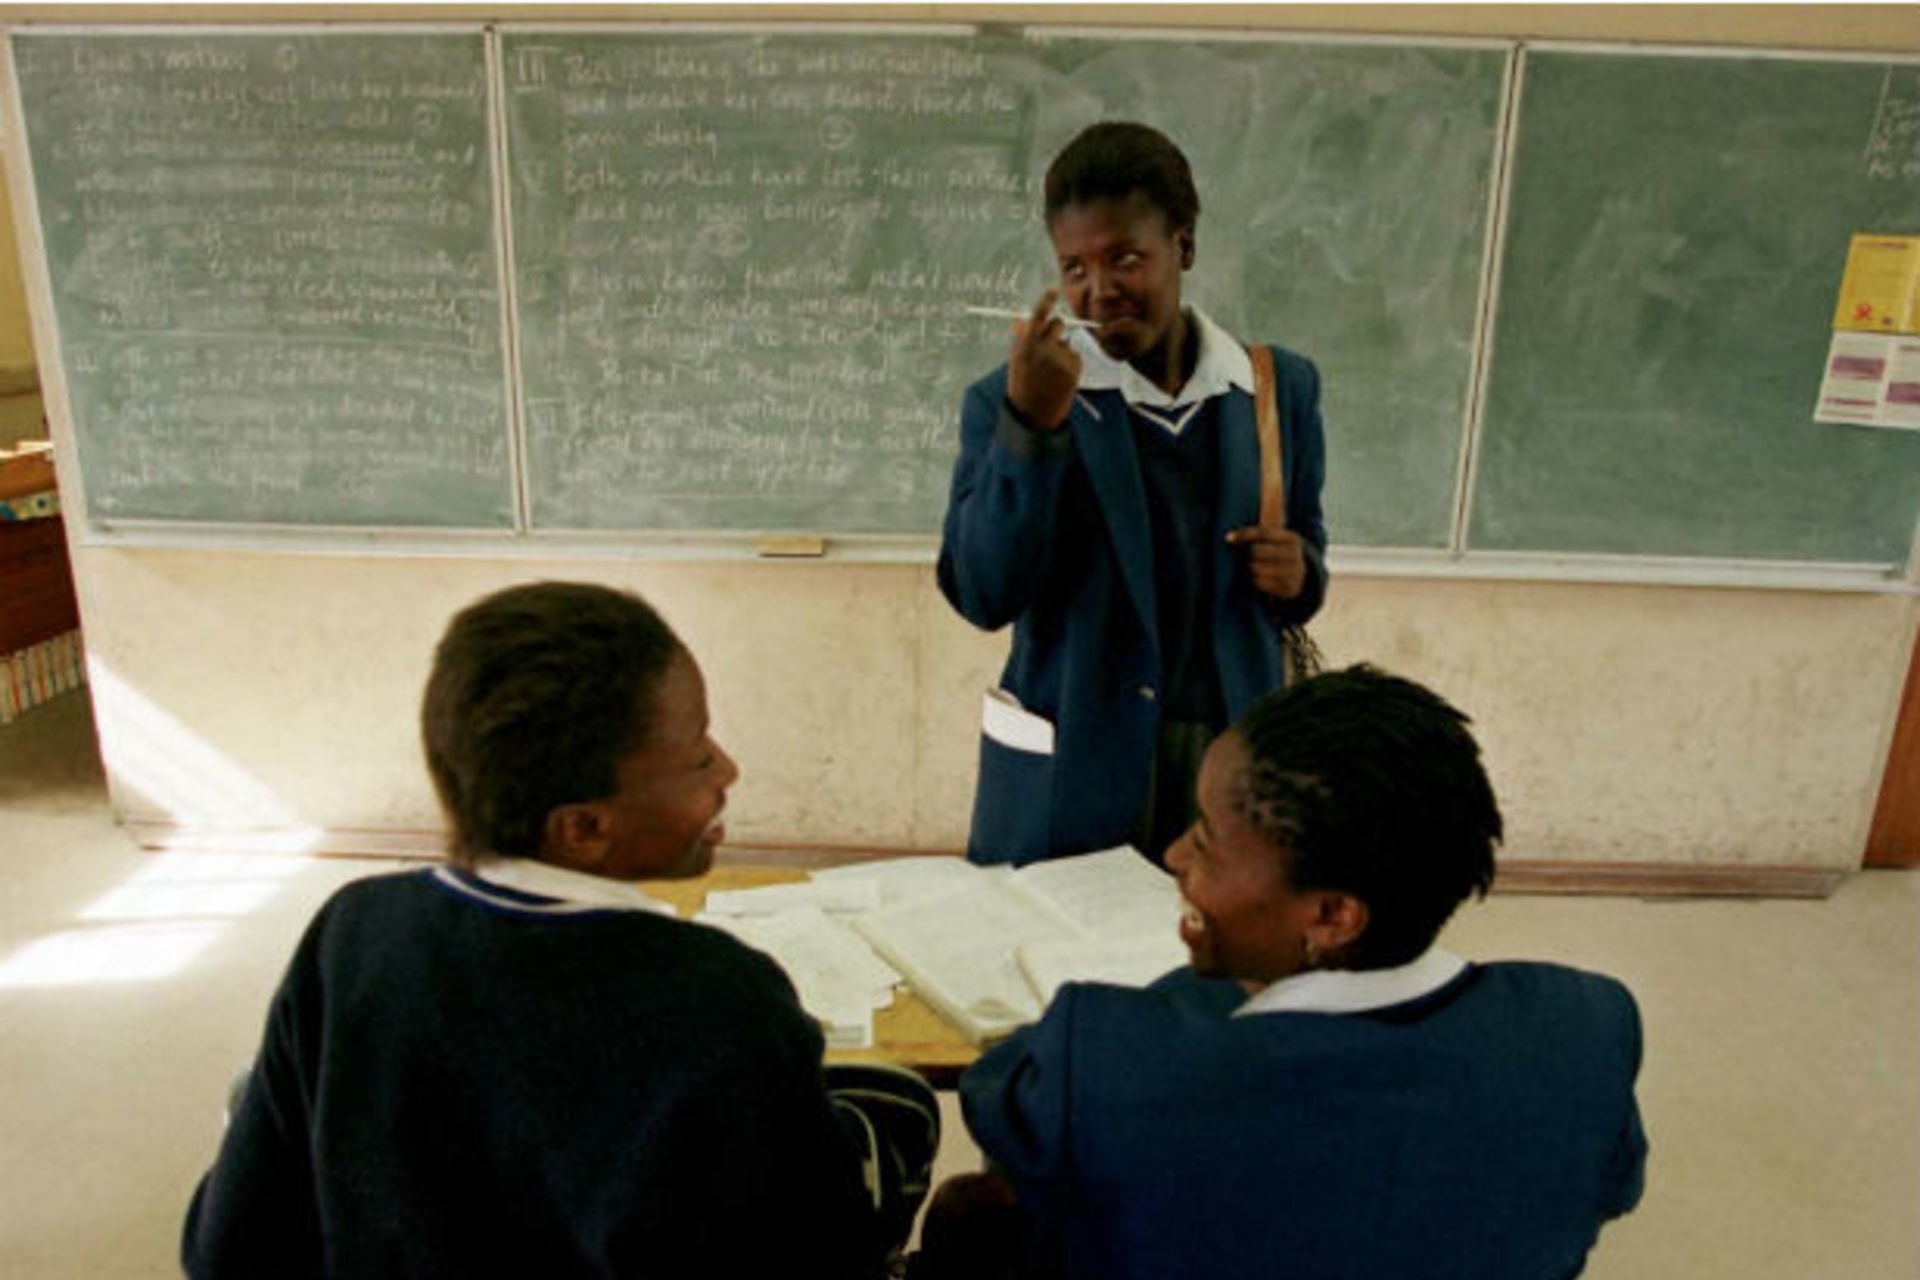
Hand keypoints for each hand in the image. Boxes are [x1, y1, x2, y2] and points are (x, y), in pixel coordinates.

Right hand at [1005, 288, 1080, 431]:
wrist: (1033, 414)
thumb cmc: (1022, 385)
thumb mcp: (1016, 360)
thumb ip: (1020, 339)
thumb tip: (1020, 320)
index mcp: (1026, 345)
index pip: (1039, 314)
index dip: (1046, 300)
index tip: (1053, 290)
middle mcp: (1044, 349)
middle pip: (1058, 324)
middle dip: (1056, 328)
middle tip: (1049, 343)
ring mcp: (1060, 358)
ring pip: (1066, 342)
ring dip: (1061, 350)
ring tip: (1050, 370)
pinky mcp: (1073, 368)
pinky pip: (1074, 356)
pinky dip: (1069, 363)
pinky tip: (1059, 377)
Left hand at [1226, 525, 1306, 599]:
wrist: (1301, 576)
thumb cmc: (1278, 554)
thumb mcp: (1275, 541)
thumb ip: (1257, 535)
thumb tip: (1230, 537)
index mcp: (1291, 538)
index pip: (1264, 533)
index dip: (1245, 534)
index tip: (1228, 538)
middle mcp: (1295, 554)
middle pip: (1257, 551)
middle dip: (1248, 555)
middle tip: (1249, 558)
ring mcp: (1294, 572)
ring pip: (1257, 569)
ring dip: (1250, 568)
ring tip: (1253, 568)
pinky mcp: (1290, 588)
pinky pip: (1260, 583)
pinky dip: (1255, 581)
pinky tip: (1258, 578)